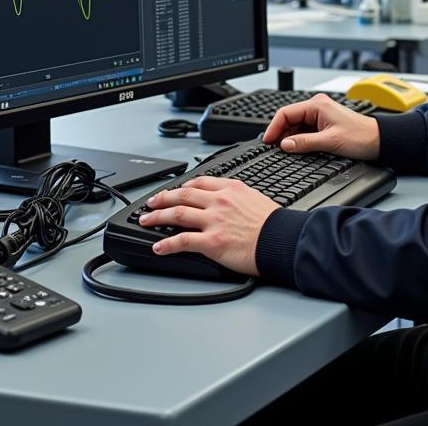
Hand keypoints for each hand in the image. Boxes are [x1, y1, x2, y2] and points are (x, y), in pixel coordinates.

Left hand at [140, 177, 279, 275]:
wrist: (282, 239)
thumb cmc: (274, 224)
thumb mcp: (255, 197)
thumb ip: (237, 196)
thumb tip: (228, 200)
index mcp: (230, 189)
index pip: (199, 181)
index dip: (182, 186)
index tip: (174, 190)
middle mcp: (219, 201)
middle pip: (182, 195)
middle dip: (162, 198)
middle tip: (150, 203)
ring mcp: (213, 221)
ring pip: (177, 214)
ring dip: (157, 217)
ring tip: (146, 221)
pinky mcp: (212, 242)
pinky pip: (182, 241)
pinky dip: (167, 244)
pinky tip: (157, 246)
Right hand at [263, 93, 379, 160]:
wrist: (378, 141)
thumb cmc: (360, 137)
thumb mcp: (329, 142)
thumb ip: (304, 143)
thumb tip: (285, 145)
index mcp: (317, 104)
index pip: (286, 113)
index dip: (274, 127)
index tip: (267, 140)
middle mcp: (317, 106)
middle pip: (289, 118)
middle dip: (281, 133)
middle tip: (273, 148)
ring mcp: (320, 114)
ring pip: (296, 125)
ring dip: (290, 137)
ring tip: (284, 150)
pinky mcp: (324, 123)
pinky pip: (304, 129)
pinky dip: (299, 138)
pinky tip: (296, 147)